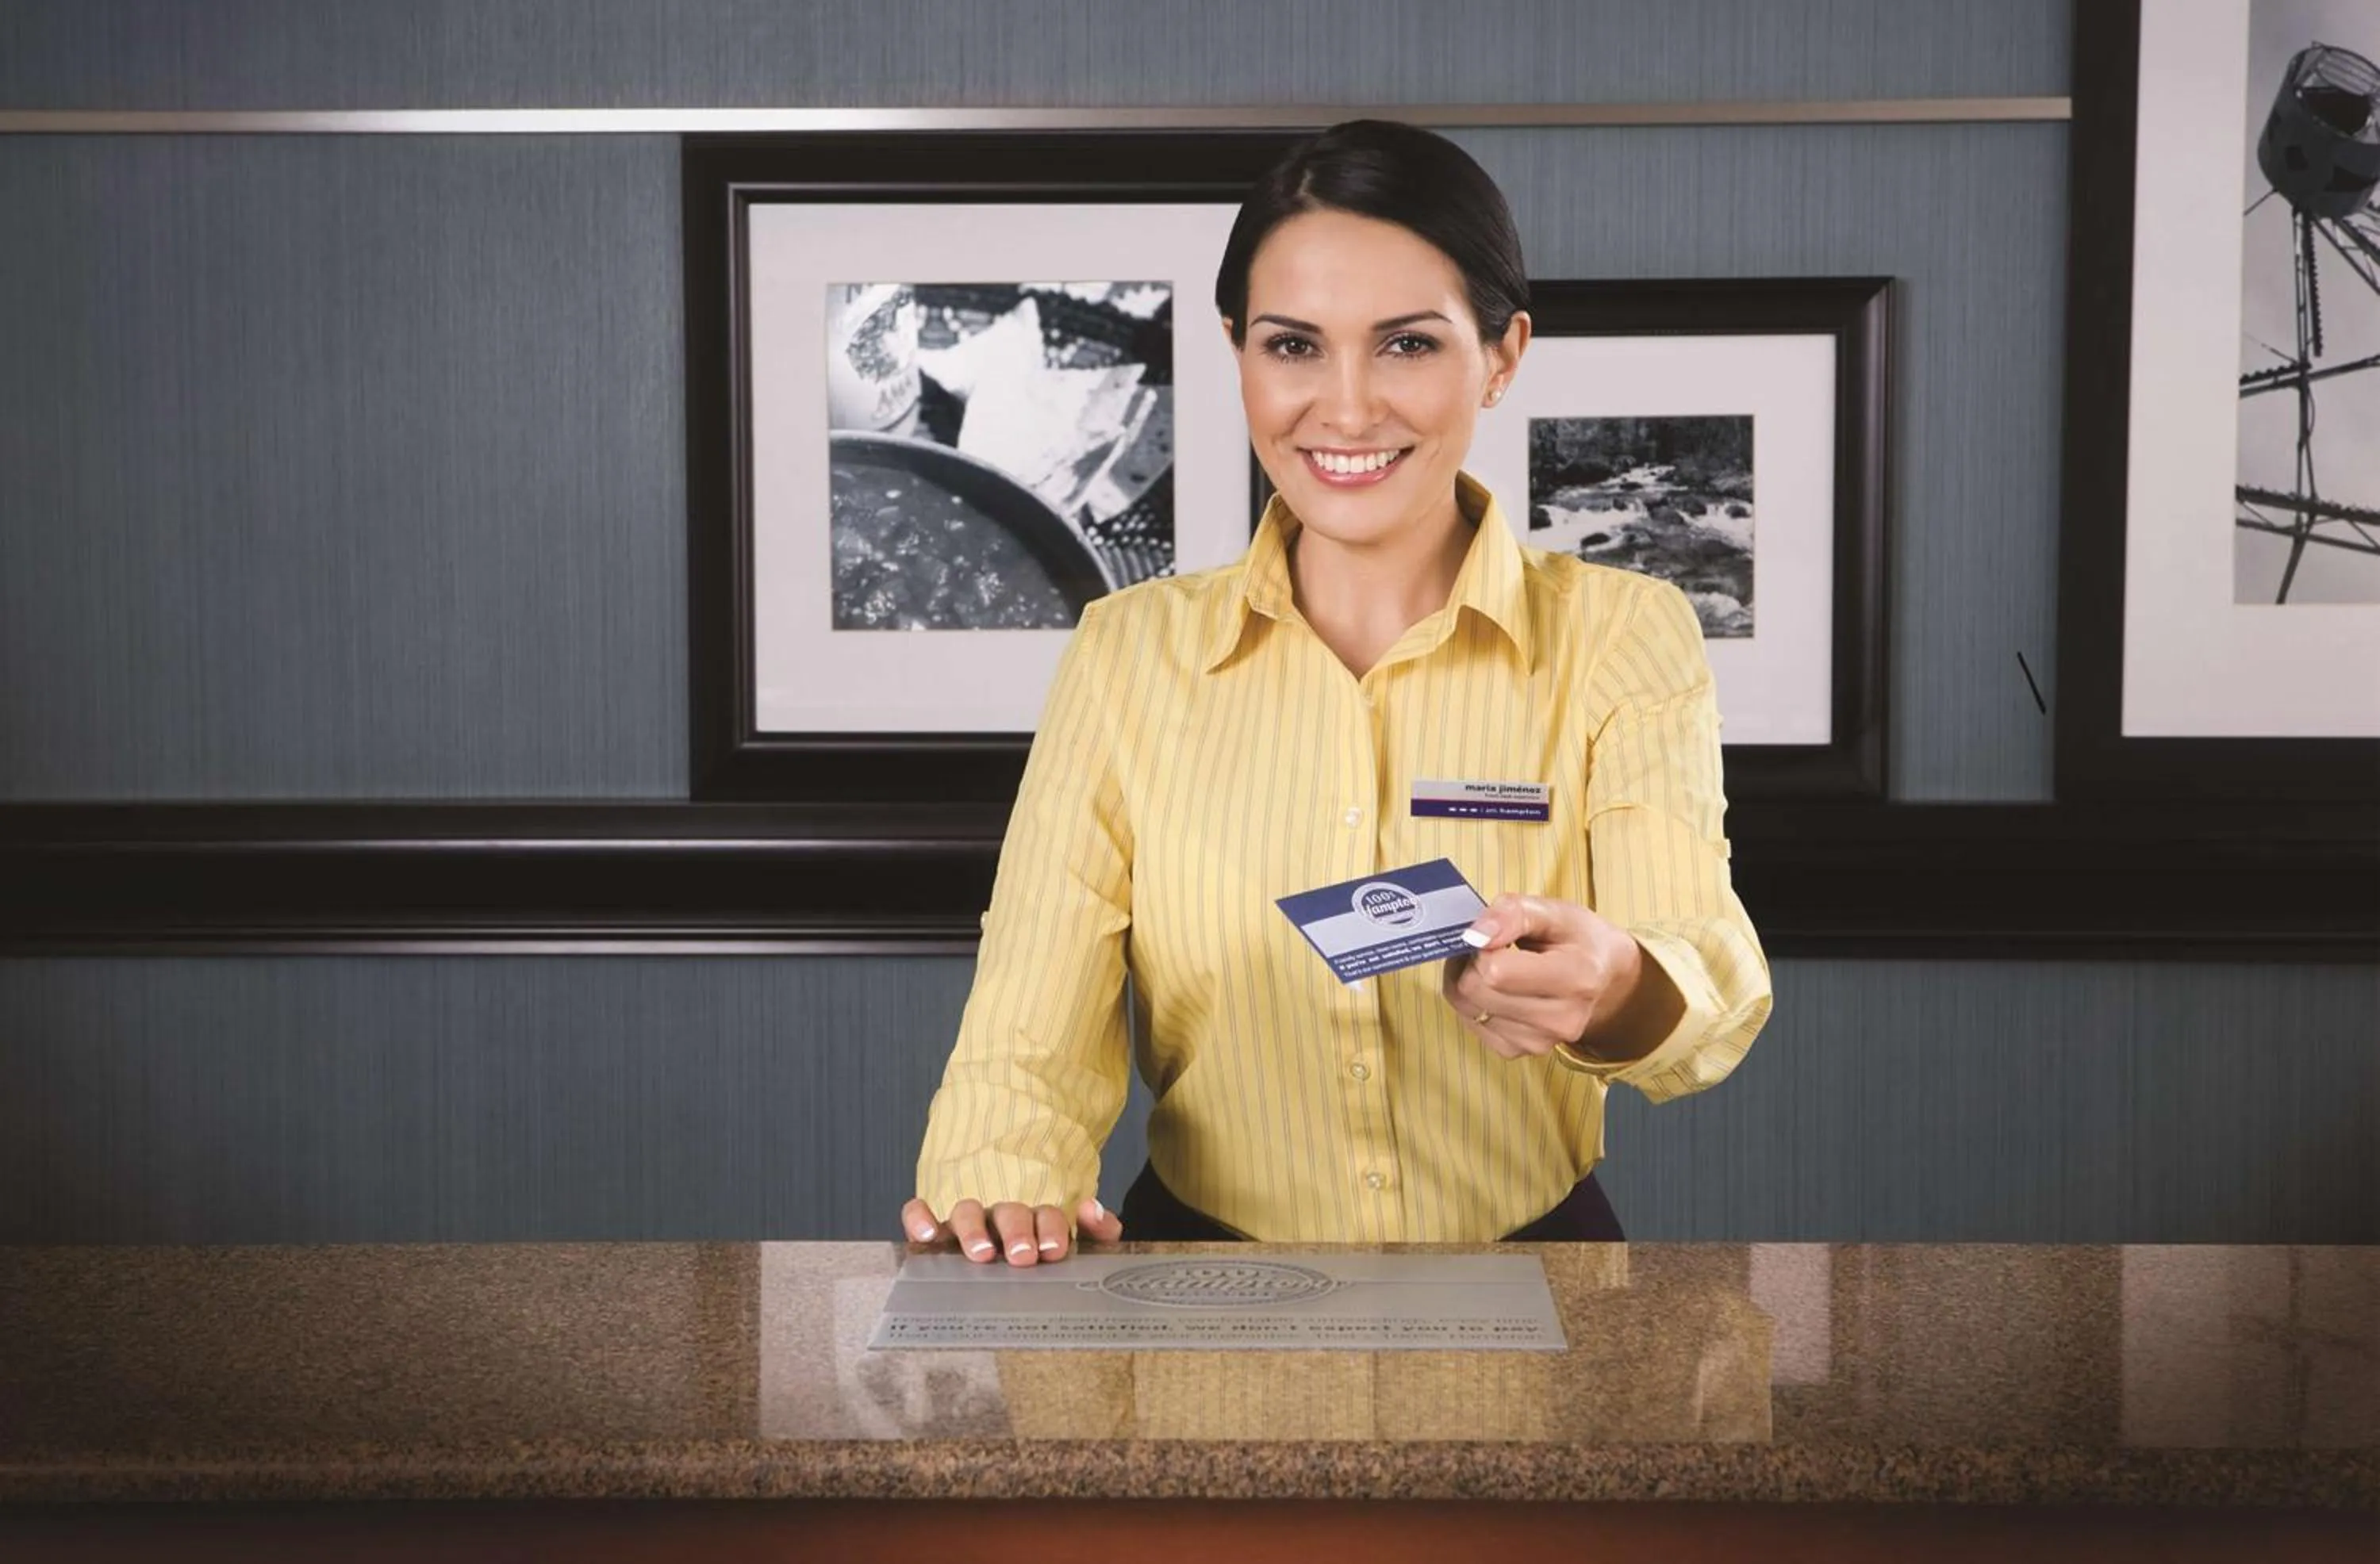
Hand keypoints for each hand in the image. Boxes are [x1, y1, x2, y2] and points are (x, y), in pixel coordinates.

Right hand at [899, 1194, 1122, 1265]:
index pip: (1046, 1214)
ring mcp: (967, 1220)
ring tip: (981, 1252)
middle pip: (1008, 1213)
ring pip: (966, 1211)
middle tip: (1023, 1255)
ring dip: (973, 1229)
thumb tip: (1092, 1210)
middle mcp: (1001, 1215)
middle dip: (1016, 1231)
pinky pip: (917, 1212)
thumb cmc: (1040, 1249)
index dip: (1051, 1227)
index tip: (1054, 1248)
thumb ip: (1095, 1230)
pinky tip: (928, 1235)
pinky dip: (919, 1218)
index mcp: (1037, 1218)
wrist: (1005, 1233)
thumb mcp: (1075, 1242)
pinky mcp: (934, 1226)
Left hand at [1442, 892, 1650, 1060]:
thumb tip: (1475, 935)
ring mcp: (1540, 1041)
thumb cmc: (1578, 940)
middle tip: (1489, 946)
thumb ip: (1514, 913)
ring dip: (1467, 980)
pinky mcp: (1519, 1051)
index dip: (1483, 945)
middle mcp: (1561, 1019)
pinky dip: (1473, 1002)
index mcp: (1576, 977)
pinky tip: (1495, 988)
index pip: (1497, 971)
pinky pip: (1471, 1023)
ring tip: (1494, 964)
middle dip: (1471, 962)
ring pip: (1466, 1007)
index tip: (1494, 933)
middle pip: (1475, 990)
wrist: (1603, 978)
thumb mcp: (1555, 912)